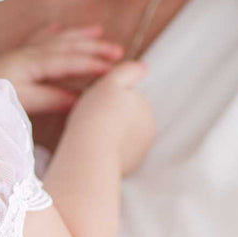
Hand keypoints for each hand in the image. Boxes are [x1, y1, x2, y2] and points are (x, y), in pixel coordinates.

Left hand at [0, 24, 123, 115]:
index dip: (93, 63)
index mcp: (31, 62)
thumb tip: (80, 99)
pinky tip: (58, 27)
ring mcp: (19, 53)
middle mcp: (27, 53)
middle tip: (119, 51)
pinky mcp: (11, 58)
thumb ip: (51, 99)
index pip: (69, 60)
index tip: (116, 67)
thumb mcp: (22, 102)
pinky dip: (50, 33)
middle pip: (66, 46)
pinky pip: (37, 40)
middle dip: (94, 47)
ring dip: (78, 36)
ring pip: (55, 40)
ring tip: (98, 30)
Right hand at [70, 60, 154, 174]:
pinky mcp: (127, 169)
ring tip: (92, 135)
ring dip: (110, 136)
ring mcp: (138, 153)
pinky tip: (95, 149)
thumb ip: (128, 71)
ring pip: (122, 139)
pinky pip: (117, 156)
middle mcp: (148, 133)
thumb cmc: (98, 115)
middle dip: (113, 119)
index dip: (111, 99)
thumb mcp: (111, 83)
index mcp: (146, 110)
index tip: (99, 104)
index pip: (130, 101)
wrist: (90, 150)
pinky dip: (107, 152)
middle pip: (127, 120)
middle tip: (93, 119)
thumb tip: (142, 67)